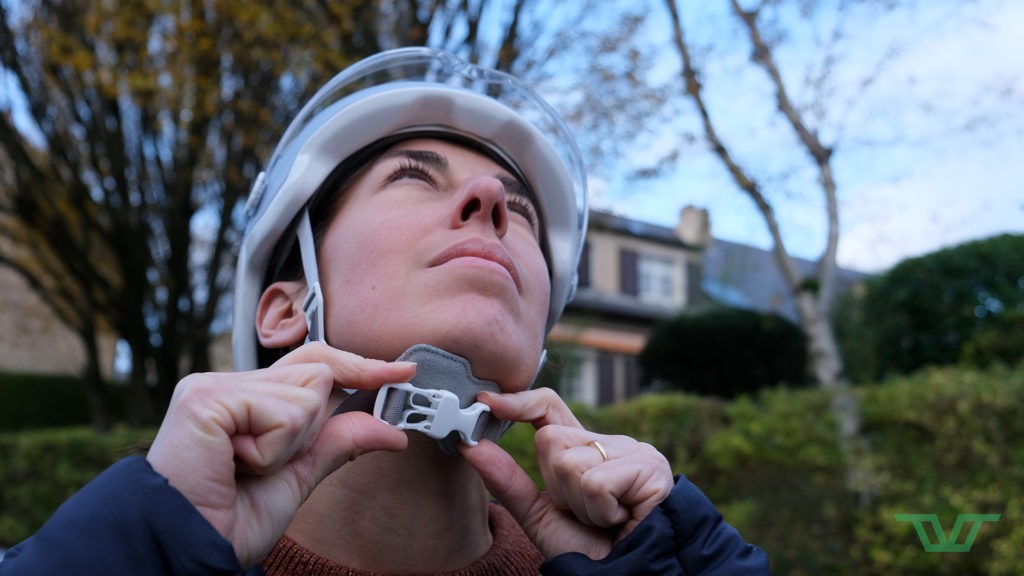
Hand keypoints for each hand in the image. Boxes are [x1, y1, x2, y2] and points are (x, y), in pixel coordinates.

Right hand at [146, 342, 415, 567]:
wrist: (191, 549)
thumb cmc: (231, 519)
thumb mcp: (299, 477)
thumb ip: (338, 442)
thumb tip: (392, 430)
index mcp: (248, 397)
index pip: (315, 363)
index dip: (359, 365)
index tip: (403, 370)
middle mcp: (228, 382)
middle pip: (318, 371)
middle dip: (311, 426)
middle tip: (265, 464)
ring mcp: (214, 386)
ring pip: (306, 395)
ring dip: (289, 445)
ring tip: (246, 468)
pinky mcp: (207, 397)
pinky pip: (283, 412)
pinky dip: (273, 450)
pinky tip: (236, 464)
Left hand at [460, 388, 673, 559]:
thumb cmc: (590, 549)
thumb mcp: (539, 515)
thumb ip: (508, 481)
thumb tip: (471, 446)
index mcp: (586, 449)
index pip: (550, 408)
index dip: (520, 402)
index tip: (487, 401)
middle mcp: (611, 442)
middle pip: (550, 439)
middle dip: (557, 487)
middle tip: (585, 512)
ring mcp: (634, 451)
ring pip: (571, 463)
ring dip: (580, 505)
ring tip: (605, 520)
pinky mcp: (650, 467)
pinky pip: (596, 483)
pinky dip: (600, 512)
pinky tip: (620, 520)